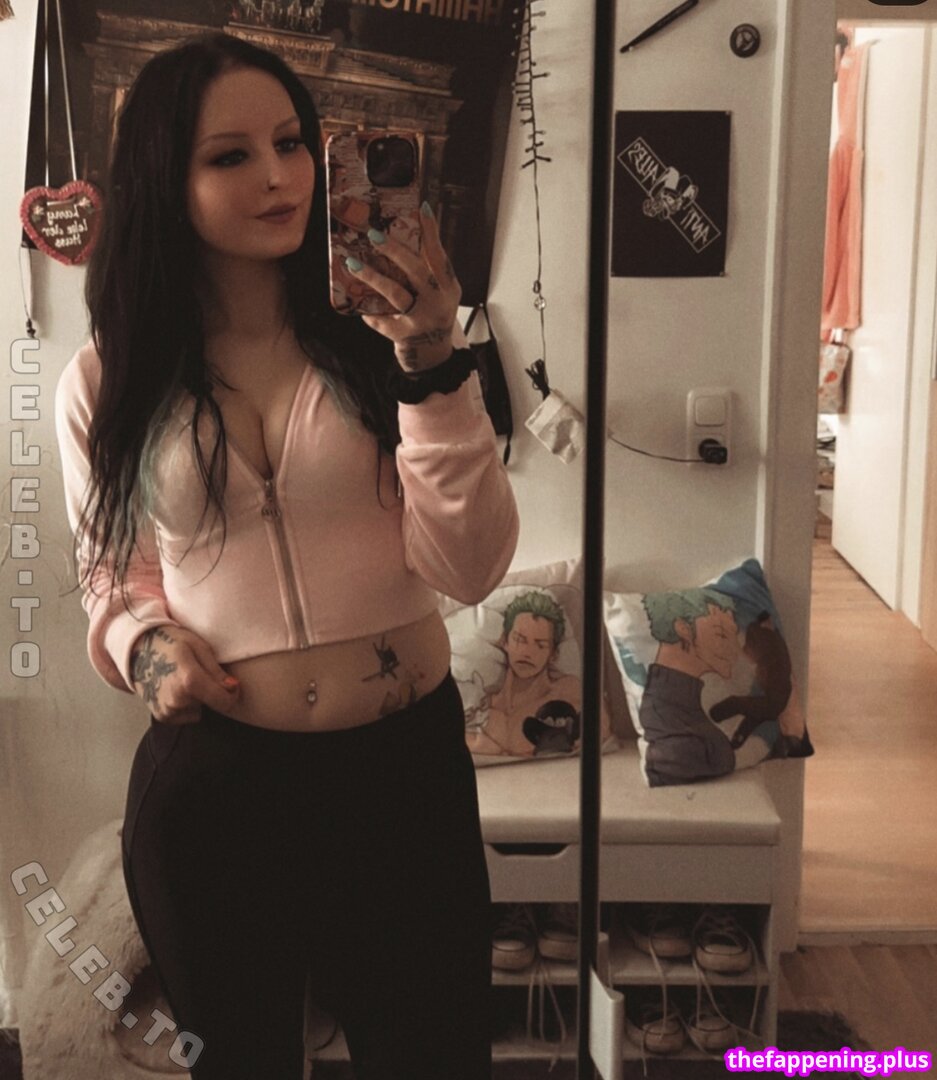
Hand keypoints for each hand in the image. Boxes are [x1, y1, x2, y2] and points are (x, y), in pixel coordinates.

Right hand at [130, 624, 240, 724]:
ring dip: (198, 698)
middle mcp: (177, 700)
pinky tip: (176, 688)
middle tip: (198, 672)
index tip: (229, 683)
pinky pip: (186, 715)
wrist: (138, 649)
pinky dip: (186, 705)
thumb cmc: (171, 642)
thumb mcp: (199, 647)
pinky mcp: (162, 716)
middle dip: (212, 692)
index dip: (232, 694)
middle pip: (212, 705)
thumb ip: (216, 671)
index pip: (224, 702)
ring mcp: (168, 710)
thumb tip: (233, 687)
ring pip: (199, 710)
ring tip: (184, 679)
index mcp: (189, 681)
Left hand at [347, 202, 461, 370]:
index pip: (439, 255)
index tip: (421, 208)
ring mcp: (421, 320)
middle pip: (416, 271)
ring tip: (353, 263)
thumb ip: (428, 272)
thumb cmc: (431, 317)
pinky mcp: (405, 336)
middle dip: (395, 250)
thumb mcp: (439, 294)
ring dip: (373, 276)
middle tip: (374, 234)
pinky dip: (370, 313)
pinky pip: (382, 320)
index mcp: (449, 288)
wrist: (433, 358)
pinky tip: (359, 307)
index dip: (431, 232)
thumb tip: (402, 236)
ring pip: (396, 294)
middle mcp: (438, 302)